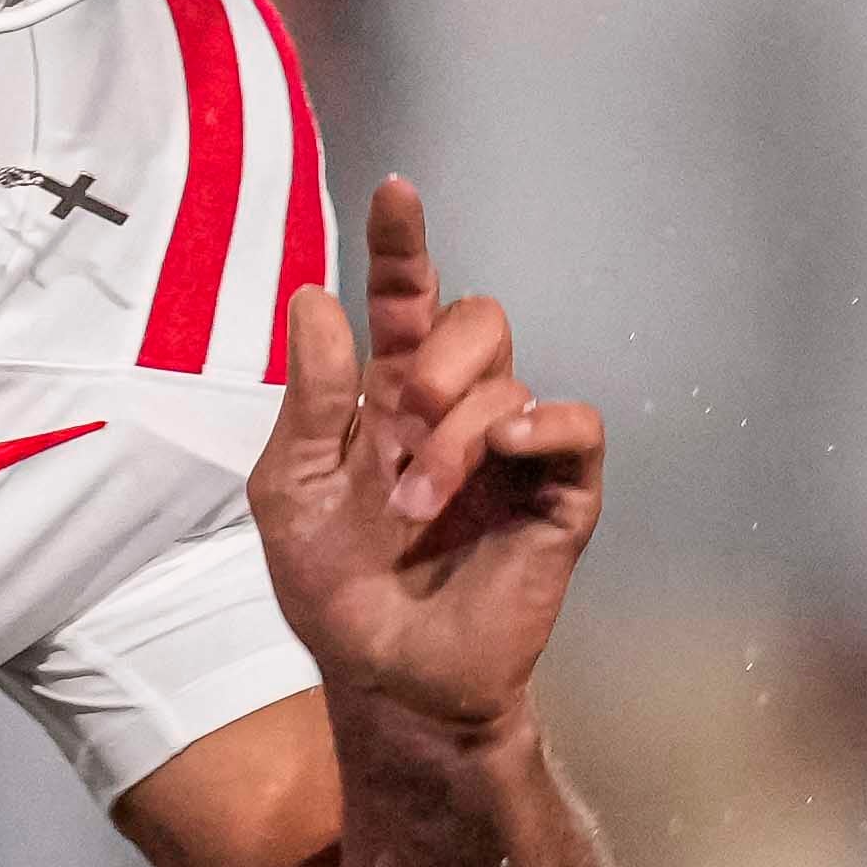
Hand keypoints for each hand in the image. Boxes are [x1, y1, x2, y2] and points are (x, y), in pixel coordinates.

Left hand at [247, 173, 602, 750]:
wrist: (384, 677)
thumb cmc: (333, 588)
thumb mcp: (291, 490)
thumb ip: (310, 398)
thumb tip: (316, 297)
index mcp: (387, 398)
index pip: (406, 300)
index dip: (404, 244)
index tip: (394, 189)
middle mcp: (455, 412)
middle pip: (478, 318)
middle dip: (441, 357)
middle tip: (404, 418)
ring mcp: (511, 452)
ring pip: (509, 380)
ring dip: (455, 437)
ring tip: (416, 507)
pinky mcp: (558, 496)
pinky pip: (575, 424)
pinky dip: (539, 425)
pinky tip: (502, 451)